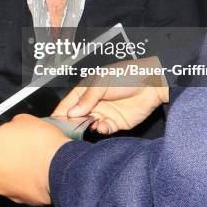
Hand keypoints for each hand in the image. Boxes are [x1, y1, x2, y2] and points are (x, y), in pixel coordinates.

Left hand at [0, 114, 70, 204]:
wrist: (61, 167)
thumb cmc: (42, 142)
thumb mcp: (22, 120)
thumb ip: (7, 126)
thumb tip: (9, 130)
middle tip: (10, 147)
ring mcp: (0, 188)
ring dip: (7, 168)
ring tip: (25, 159)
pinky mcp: (14, 199)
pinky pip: (11, 186)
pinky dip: (18, 180)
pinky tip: (31, 171)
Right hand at [53, 56, 168, 133]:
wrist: (152, 85)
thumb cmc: (127, 76)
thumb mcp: (103, 82)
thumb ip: (88, 98)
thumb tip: (72, 112)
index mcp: (87, 90)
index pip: (69, 103)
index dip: (61, 112)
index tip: (54, 123)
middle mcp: (93, 103)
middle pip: (76, 117)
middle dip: (72, 124)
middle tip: (69, 130)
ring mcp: (103, 113)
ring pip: (88, 125)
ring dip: (86, 128)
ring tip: (89, 125)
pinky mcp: (115, 123)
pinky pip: (102, 129)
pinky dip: (100, 130)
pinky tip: (102, 126)